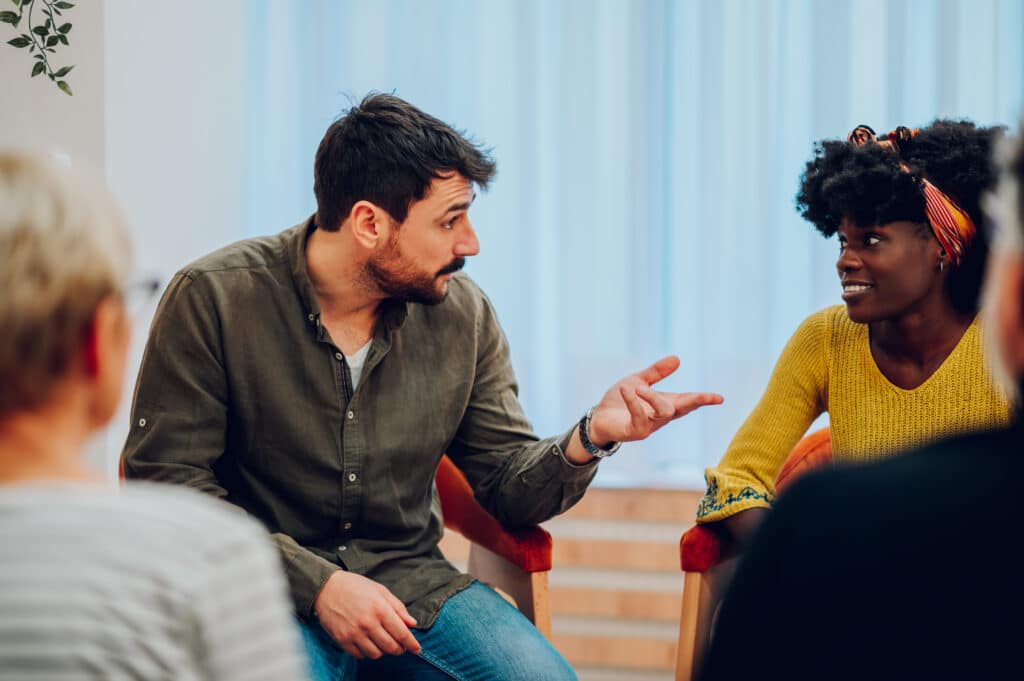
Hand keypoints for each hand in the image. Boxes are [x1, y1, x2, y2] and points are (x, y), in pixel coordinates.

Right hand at [313, 570, 420, 658]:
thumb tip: (412, 624)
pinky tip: (367, 642)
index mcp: (380, 608)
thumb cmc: (356, 586)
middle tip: (400, 646)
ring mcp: (354, 633)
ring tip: (382, 642)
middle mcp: (368, 623)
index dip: (412, 644)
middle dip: (399, 649)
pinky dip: (367, 652)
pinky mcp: (342, 640)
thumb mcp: (381, 590)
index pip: (401, 633)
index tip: (417, 650)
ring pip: (376, 654)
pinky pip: (360, 655)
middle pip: (391, 647)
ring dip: (383, 651)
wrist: (326, 588)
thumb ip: (398, 608)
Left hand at [587, 355, 722, 447]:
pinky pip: (640, 417)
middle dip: (694, 402)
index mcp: (664, 404)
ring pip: (663, 413)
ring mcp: (649, 426)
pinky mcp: (635, 431)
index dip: (703, 399)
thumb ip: (656, 372)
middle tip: (702, 397)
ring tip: (637, 387)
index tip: (720, 398)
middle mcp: (660, 417)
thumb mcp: (638, 381)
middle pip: (682, 409)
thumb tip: (677, 358)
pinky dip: (634, 402)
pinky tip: (626, 390)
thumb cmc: (619, 401)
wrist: (598, 418)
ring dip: (652, 397)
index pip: (688, 401)